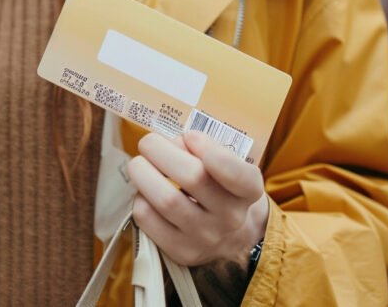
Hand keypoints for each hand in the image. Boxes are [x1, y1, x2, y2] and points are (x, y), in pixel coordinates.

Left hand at [126, 131, 269, 267]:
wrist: (229, 237)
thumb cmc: (222, 188)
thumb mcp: (228, 165)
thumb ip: (206, 148)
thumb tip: (175, 143)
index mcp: (248, 191)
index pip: (240, 176)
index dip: (216, 155)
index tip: (191, 136)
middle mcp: (231, 217)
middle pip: (193, 177)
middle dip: (161, 151)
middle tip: (149, 142)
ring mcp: (206, 238)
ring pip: (165, 199)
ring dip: (143, 173)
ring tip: (139, 163)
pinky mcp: (181, 252)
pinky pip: (148, 219)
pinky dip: (140, 198)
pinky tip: (145, 192)